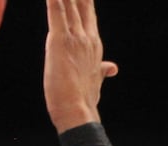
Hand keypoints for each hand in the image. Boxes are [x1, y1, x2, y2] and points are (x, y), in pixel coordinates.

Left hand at [44, 0, 117, 131]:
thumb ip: (102, 69)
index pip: (88, 10)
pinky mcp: (60, 42)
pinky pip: (55, 12)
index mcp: (93, 42)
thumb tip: (112, 68)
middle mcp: (86, 35)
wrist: (79, 112)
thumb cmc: (83, 100)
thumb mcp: (95, 80)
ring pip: (69, 2)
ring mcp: (75, 37)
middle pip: (81, 0)